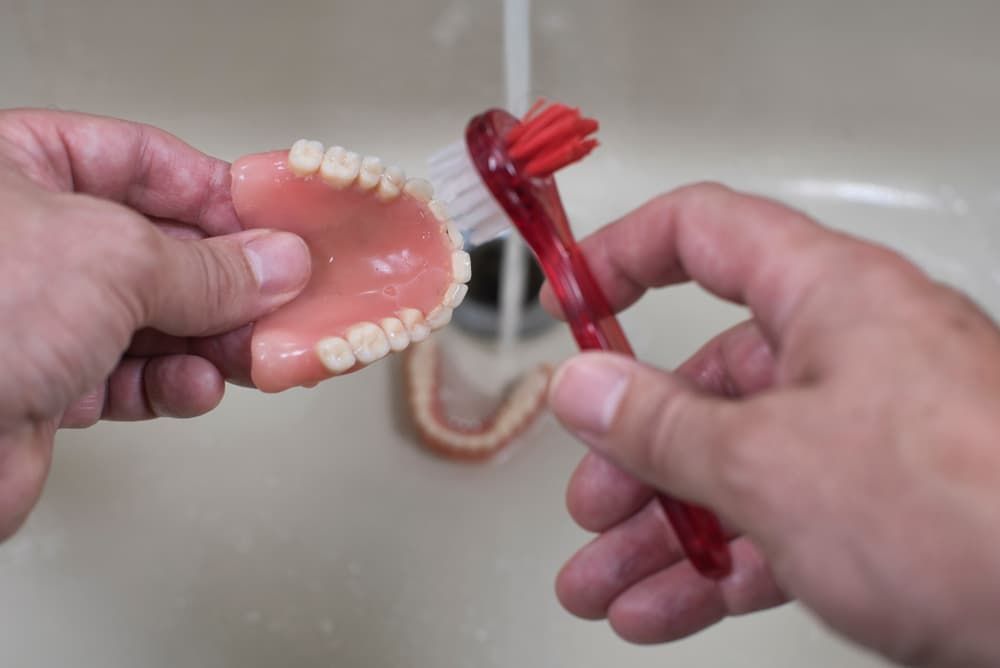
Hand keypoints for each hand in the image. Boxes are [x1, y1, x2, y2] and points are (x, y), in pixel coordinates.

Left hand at [0, 109, 310, 540]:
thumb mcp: (112, 262)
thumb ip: (206, 267)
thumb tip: (274, 264)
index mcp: (18, 169)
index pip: (144, 161)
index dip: (218, 195)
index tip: (278, 228)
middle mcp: (28, 239)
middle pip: (159, 248)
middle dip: (226, 283)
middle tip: (282, 300)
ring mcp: (37, 313)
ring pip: (154, 318)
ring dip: (210, 341)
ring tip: (251, 352)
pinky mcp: (46, 383)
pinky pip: (132, 375)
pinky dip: (171, 385)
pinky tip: (193, 387)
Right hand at [544, 184, 999, 666]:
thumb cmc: (967, 506)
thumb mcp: (768, 460)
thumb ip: (660, 423)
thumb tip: (584, 387)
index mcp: (829, 297)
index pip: (703, 233)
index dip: (623, 255)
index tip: (571, 296)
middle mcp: (851, 355)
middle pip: (708, 381)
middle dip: (633, 452)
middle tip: (590, 499)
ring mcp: (868, 438)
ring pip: (736, 467)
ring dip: (661, 531)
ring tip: (605, 581)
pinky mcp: (887, 511)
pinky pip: (776, 525)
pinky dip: (716, 565)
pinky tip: (666, 605)